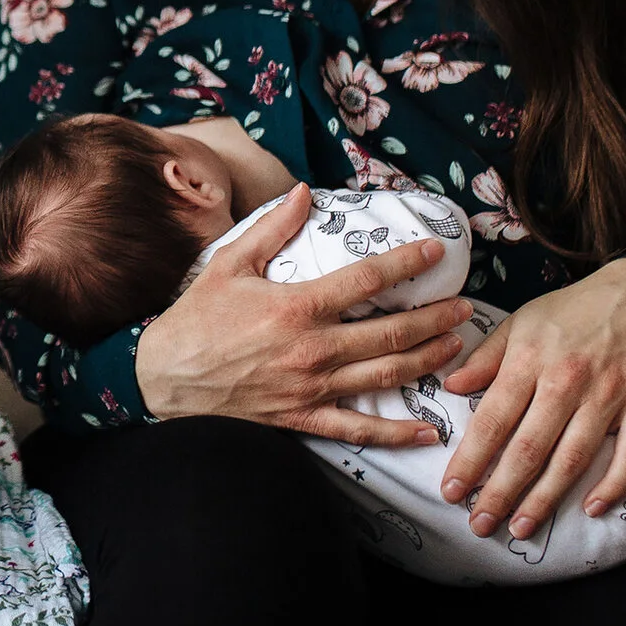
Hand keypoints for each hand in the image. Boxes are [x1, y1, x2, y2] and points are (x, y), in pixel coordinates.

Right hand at [134, 185, 474, 446]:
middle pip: (392, 331)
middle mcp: (313, 348)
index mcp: (297, 306)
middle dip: (435, 317)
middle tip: (462, 306)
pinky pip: (358, 429)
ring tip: (455, 346)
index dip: (408, 262)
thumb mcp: (228, 265)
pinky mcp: (303, 417)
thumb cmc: (195, 320)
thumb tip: (305, 193)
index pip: (367, 280)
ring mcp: (311, 386)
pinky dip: (396, 433)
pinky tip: (427, 431)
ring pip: (385, 375)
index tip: (437, 250)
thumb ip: (272, 229)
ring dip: (428, 360)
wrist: (163, 379)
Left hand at [437, 257, 625, 539]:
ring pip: (573, 458)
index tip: (451, 491)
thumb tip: (450, 387)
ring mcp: (610, 394)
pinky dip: (614, 484)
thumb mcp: (521, 322)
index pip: (492, 419)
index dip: (470, 460)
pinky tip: (592, 508)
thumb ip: (487, 358)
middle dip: (501, 492)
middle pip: (529, 448)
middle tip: (480, 525)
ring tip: (521, 528)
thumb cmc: (573, 311)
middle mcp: (568, 380)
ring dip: (546, 498)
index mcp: (531, 360)